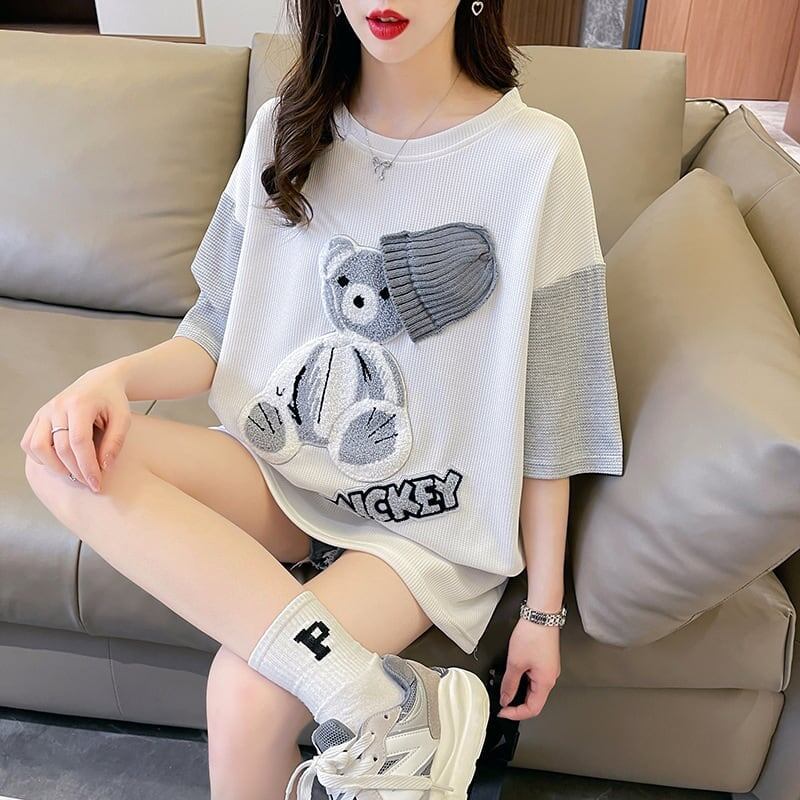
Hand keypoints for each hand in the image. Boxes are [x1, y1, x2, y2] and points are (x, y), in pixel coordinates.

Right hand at [20, 364, 130, 492]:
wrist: (99, 382)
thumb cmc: (113, 401)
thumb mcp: (123, 418)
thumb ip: (115, 441)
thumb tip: (104, 467)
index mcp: (80, 404)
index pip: (78, 442)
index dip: (87, 466)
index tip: (96, 484)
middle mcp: (57, 407)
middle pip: (59, 447)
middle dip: (74, 471)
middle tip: (89, 484)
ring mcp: (45, 411)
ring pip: (37, 446)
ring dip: (54, 467)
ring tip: (74, 475)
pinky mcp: (38, 417)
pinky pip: (29, 442)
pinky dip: (40, 457)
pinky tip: (59, 464)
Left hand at [497, 617, 560, 719]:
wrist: (541, 614)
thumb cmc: (533, 634)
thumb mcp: (515, 662)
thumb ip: (509, 684)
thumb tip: (506, 698)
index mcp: (546, 682)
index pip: (533, 709)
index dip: (516, 714)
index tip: (503, 711)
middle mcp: (551, 678)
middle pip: (535, 701)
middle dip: (517, 704)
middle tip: (502, 703)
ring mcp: (549, 669)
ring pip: (534, 690)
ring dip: (520, 692)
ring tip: (505, 688)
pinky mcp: (546, 661)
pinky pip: (535, 679)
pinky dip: (524, 681)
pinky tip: (514, 676)